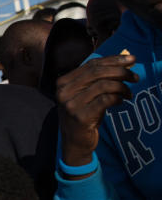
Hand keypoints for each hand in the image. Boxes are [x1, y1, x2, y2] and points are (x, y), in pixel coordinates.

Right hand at [56, 54, 137, 170]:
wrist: (74, 141)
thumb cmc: (84, 114)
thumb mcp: (87, 93)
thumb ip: (99, 77)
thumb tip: (124, 58)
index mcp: (63, 82)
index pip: (91, 64)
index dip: (113, 60)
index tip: (132, 59)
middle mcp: (64, 92)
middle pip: (98, 73)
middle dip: (121, 72)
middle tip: (135, 77)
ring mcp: (71, 104)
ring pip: (104, 86)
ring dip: (122, 87)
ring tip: (129, 93)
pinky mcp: (81, 116)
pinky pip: (106, 100)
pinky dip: (118, 98)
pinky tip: (122, 101)